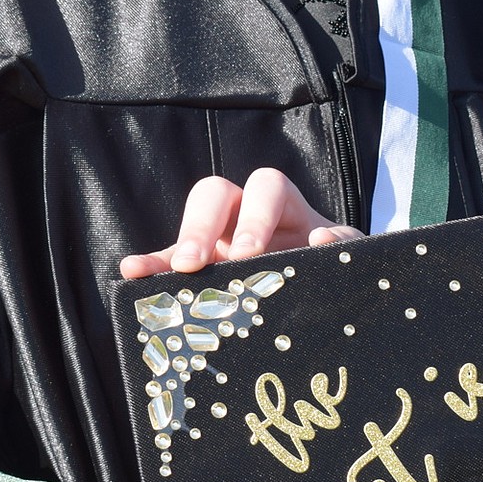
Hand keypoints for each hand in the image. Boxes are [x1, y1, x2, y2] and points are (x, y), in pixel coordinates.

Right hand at [120, 167, 361, 278]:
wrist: (332, 295)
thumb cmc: (339, 265)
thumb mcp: (351, 256)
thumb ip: (345, 246)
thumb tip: (320, 240)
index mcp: (285, 205)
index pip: (265, 186)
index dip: (255, 214)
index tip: (249, 253)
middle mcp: (246, 215)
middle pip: (216, 194)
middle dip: (203, 225)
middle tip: (198, 263)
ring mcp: (221, 242)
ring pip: (189, 228)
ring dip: (173, 247)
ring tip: (151, 272)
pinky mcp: (204, 272)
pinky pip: (172, 266)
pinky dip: (153, 269)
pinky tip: (132, 276)